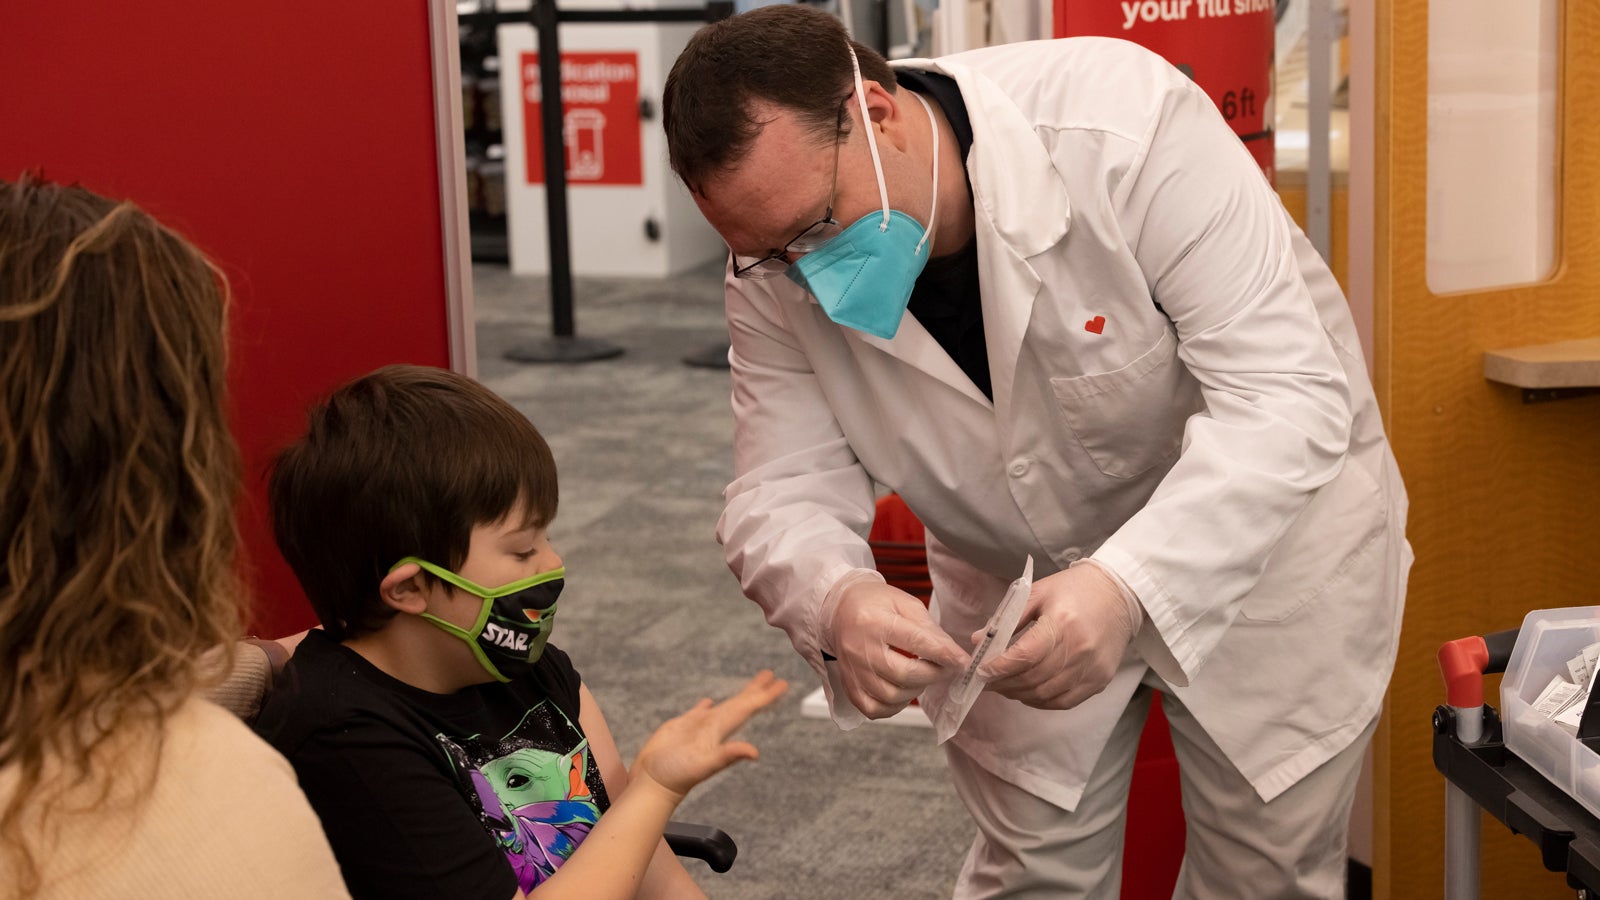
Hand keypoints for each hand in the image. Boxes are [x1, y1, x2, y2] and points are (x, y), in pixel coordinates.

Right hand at [632, 671, 788, 799]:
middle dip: (756, 690)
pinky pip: (699, 712)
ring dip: (737, 697)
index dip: (765, 697)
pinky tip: (709, 702)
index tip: (782, 684)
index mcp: (721, 731)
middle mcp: (714, 727)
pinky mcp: (681, 727)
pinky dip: (706, 706)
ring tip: (749, 687)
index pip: (748, 709)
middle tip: (771, 674)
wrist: (653, 784)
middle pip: (740, 704)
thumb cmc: (676, 776)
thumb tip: (755, 753)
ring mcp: (698, 727)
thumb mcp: (704, 765)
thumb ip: (728, 756)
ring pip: (723, 706)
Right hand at [825, 578, 970, 718]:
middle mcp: (859, 647)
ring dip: (916, 690)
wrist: (840, 608)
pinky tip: (903, 692)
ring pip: (891, 695)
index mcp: (874, 620)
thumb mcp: (906, 604)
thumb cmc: (876, 603)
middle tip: (946, 668)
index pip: (915, 641)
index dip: (944, 654)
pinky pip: (873, 709)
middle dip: (933, 674)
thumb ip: (930, 630)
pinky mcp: (849, 685)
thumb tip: (954, 655)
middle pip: (903, 674)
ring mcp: (852, 669)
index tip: (962, 661)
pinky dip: (894, 707)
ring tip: (923, 676)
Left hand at [978, 562, 1136, 709]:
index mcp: (1062, 622)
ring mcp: (1091, 669)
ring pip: (1046, 694)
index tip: (981, 671)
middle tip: (987, 681)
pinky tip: (1028, 692)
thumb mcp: (1039, 592)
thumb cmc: (1075, 589)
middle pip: (1033, 678)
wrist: (1119, 595)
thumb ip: (1009, 618)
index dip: (999, 667)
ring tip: (1004, 686)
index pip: (1025, 656)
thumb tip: (979, 640)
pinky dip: (1041, 701)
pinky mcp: (1099, 680)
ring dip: (1019, 694)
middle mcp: (1080, 649)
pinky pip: (1064, 702)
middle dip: (1004, 683)